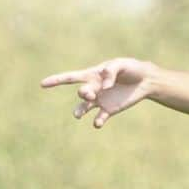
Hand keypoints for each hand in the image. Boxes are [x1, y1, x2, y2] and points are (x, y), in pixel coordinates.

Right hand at [40, 58, 155, 128]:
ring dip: (80, 111)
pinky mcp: (109, 110)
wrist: (145, 81)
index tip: (43, 84)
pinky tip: (97, 123)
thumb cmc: (131, 68)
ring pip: (83, 108)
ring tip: (78, 115)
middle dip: (83, 93)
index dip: (56, 80)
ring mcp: (99, 100)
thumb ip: (111, 71)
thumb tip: (104, 86)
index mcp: (92, 75)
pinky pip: (99, 118)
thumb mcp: (122, 64)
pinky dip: (97, 121)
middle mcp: (93, 88)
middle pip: (81, 92)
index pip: (70, 77)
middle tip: (89, 94)